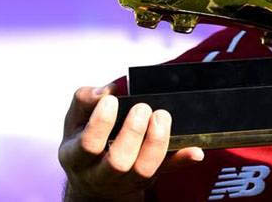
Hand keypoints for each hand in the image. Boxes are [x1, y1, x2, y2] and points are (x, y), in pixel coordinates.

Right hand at [58, 85, 204, 200]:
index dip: (101, 122)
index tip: (112, 100)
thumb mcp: (75, 121)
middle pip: (118, 162)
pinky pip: (168, 172)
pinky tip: (195, 150)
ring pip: (144, 170)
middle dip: (134, 132)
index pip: (88, 144)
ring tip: (161, 116)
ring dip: (157, 142)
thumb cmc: (85, 140)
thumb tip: (107, 90)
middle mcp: (101, 174)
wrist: (93, 182)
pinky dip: (182, 160)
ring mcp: (127, 180)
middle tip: (143, 108)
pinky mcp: (149, 179)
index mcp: (77, 157)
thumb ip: (85, 101)